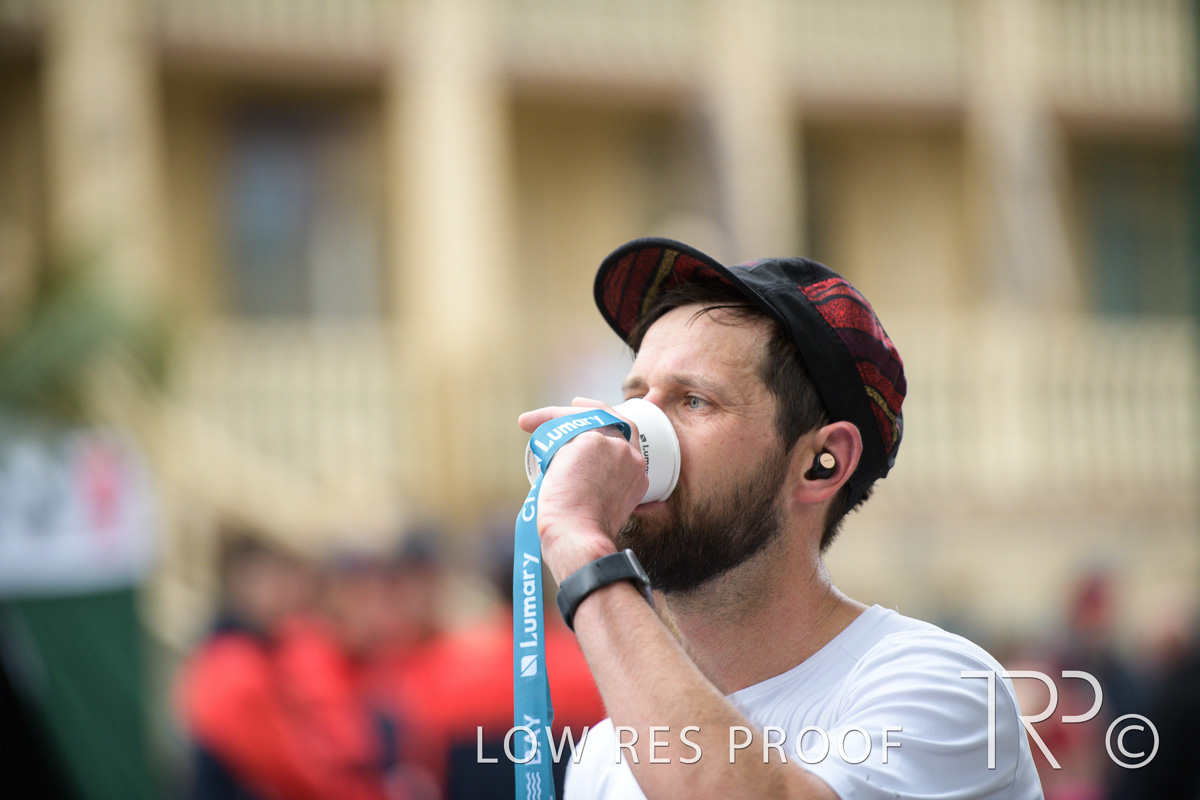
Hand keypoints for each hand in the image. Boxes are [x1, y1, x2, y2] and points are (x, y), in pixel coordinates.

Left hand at [517, 397, 648, 582]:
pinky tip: (528, 423)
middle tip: (573, 406)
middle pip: (613, 422)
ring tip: (532, 422)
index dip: (608, 432)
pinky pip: (567, 420)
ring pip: (587, 418)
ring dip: (558, 416)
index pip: (626, 444)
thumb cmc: (579, 538)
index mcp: (638, 478)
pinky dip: (545, 418)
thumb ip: (595, 496)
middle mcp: (632, 459)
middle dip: (593, 411)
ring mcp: (615, 448)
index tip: (590, 430)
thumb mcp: (598, 513)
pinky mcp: (593, 441)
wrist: (579, 540)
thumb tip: (567, 486)